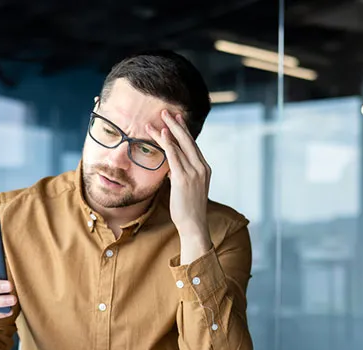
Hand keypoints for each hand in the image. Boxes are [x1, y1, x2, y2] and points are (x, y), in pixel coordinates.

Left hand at [146, 110, 211, 263]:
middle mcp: (201, 167)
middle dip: (176, 124)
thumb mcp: (186, 188)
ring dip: (168, 130)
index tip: (176, 119)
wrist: (194, 225)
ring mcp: (194, 172)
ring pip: (180, 145)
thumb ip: (180, 175)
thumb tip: (171, 169)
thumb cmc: (188, 209)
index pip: (192, 145)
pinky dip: (169, 143)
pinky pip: (175, 157)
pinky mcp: (184, 179)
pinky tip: (162, 133)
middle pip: (188, 140)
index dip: (183, 130)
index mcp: (204, 168)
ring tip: (158, 118)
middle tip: (166, 112)